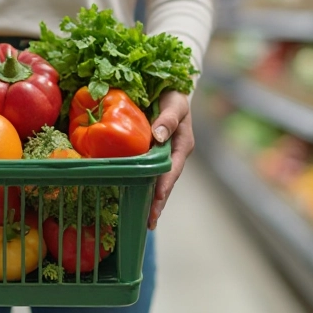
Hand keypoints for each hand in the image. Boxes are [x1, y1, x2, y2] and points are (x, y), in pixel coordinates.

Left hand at [147, 92, 193, 229]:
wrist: (169, 91)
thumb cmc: (174, 96)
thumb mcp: (175, 104)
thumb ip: (168, 118)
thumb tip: (158, 135)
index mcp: (181, 145)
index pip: (172, 169)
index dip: (165, 185)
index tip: (158, 199)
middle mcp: (173, 154)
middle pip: (165, 182)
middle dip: (158, 202)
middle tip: (149, 222)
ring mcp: (163, 156)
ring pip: (156, 180)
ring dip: (150, 199)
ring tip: (143, 219)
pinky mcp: (152, 154)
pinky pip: (146, 171)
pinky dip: (141, 184)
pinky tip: (131, 195)